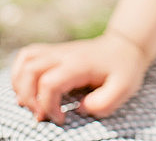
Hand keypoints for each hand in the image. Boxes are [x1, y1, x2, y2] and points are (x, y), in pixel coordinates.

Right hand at [11, 30, 147, 123]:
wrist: (125, 46)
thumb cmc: (125, 68)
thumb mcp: (125, 87)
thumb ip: (104, 102)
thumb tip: (80, 108)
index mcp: (79, 64)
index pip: (49, 82)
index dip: (49, 106)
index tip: (62, 119)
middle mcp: (64, 54)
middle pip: (30, 70)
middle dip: (29, 98)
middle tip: (42, 114)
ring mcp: (57, 51)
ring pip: (25, 60)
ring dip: (20, 85)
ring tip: (33, 103)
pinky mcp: (54, 52)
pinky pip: (27, 56)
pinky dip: (20, 73)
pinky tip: (31, 89)